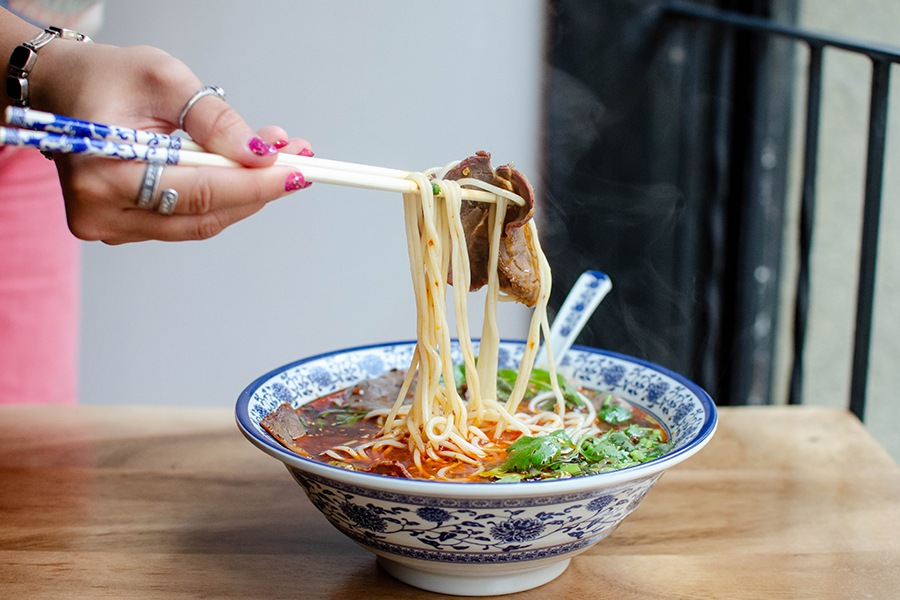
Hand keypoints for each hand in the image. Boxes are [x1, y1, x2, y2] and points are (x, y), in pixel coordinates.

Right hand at [30, 41, 311, 243]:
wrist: (66, 92)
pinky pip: (189, 219)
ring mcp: (113, 227)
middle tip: (298, 160)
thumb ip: (213, 119)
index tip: (295, 171)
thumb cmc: (107, 79)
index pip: (197, 192)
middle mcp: (102, 213)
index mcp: (101, 174)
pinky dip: (223, 196)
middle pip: (204, 215)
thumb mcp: (164, 78)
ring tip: (278, 158)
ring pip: (202, 222)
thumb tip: (260, 155)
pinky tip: (245, 170)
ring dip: (246, 193)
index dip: (253, 185)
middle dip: (258, 189)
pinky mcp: (128, 228)